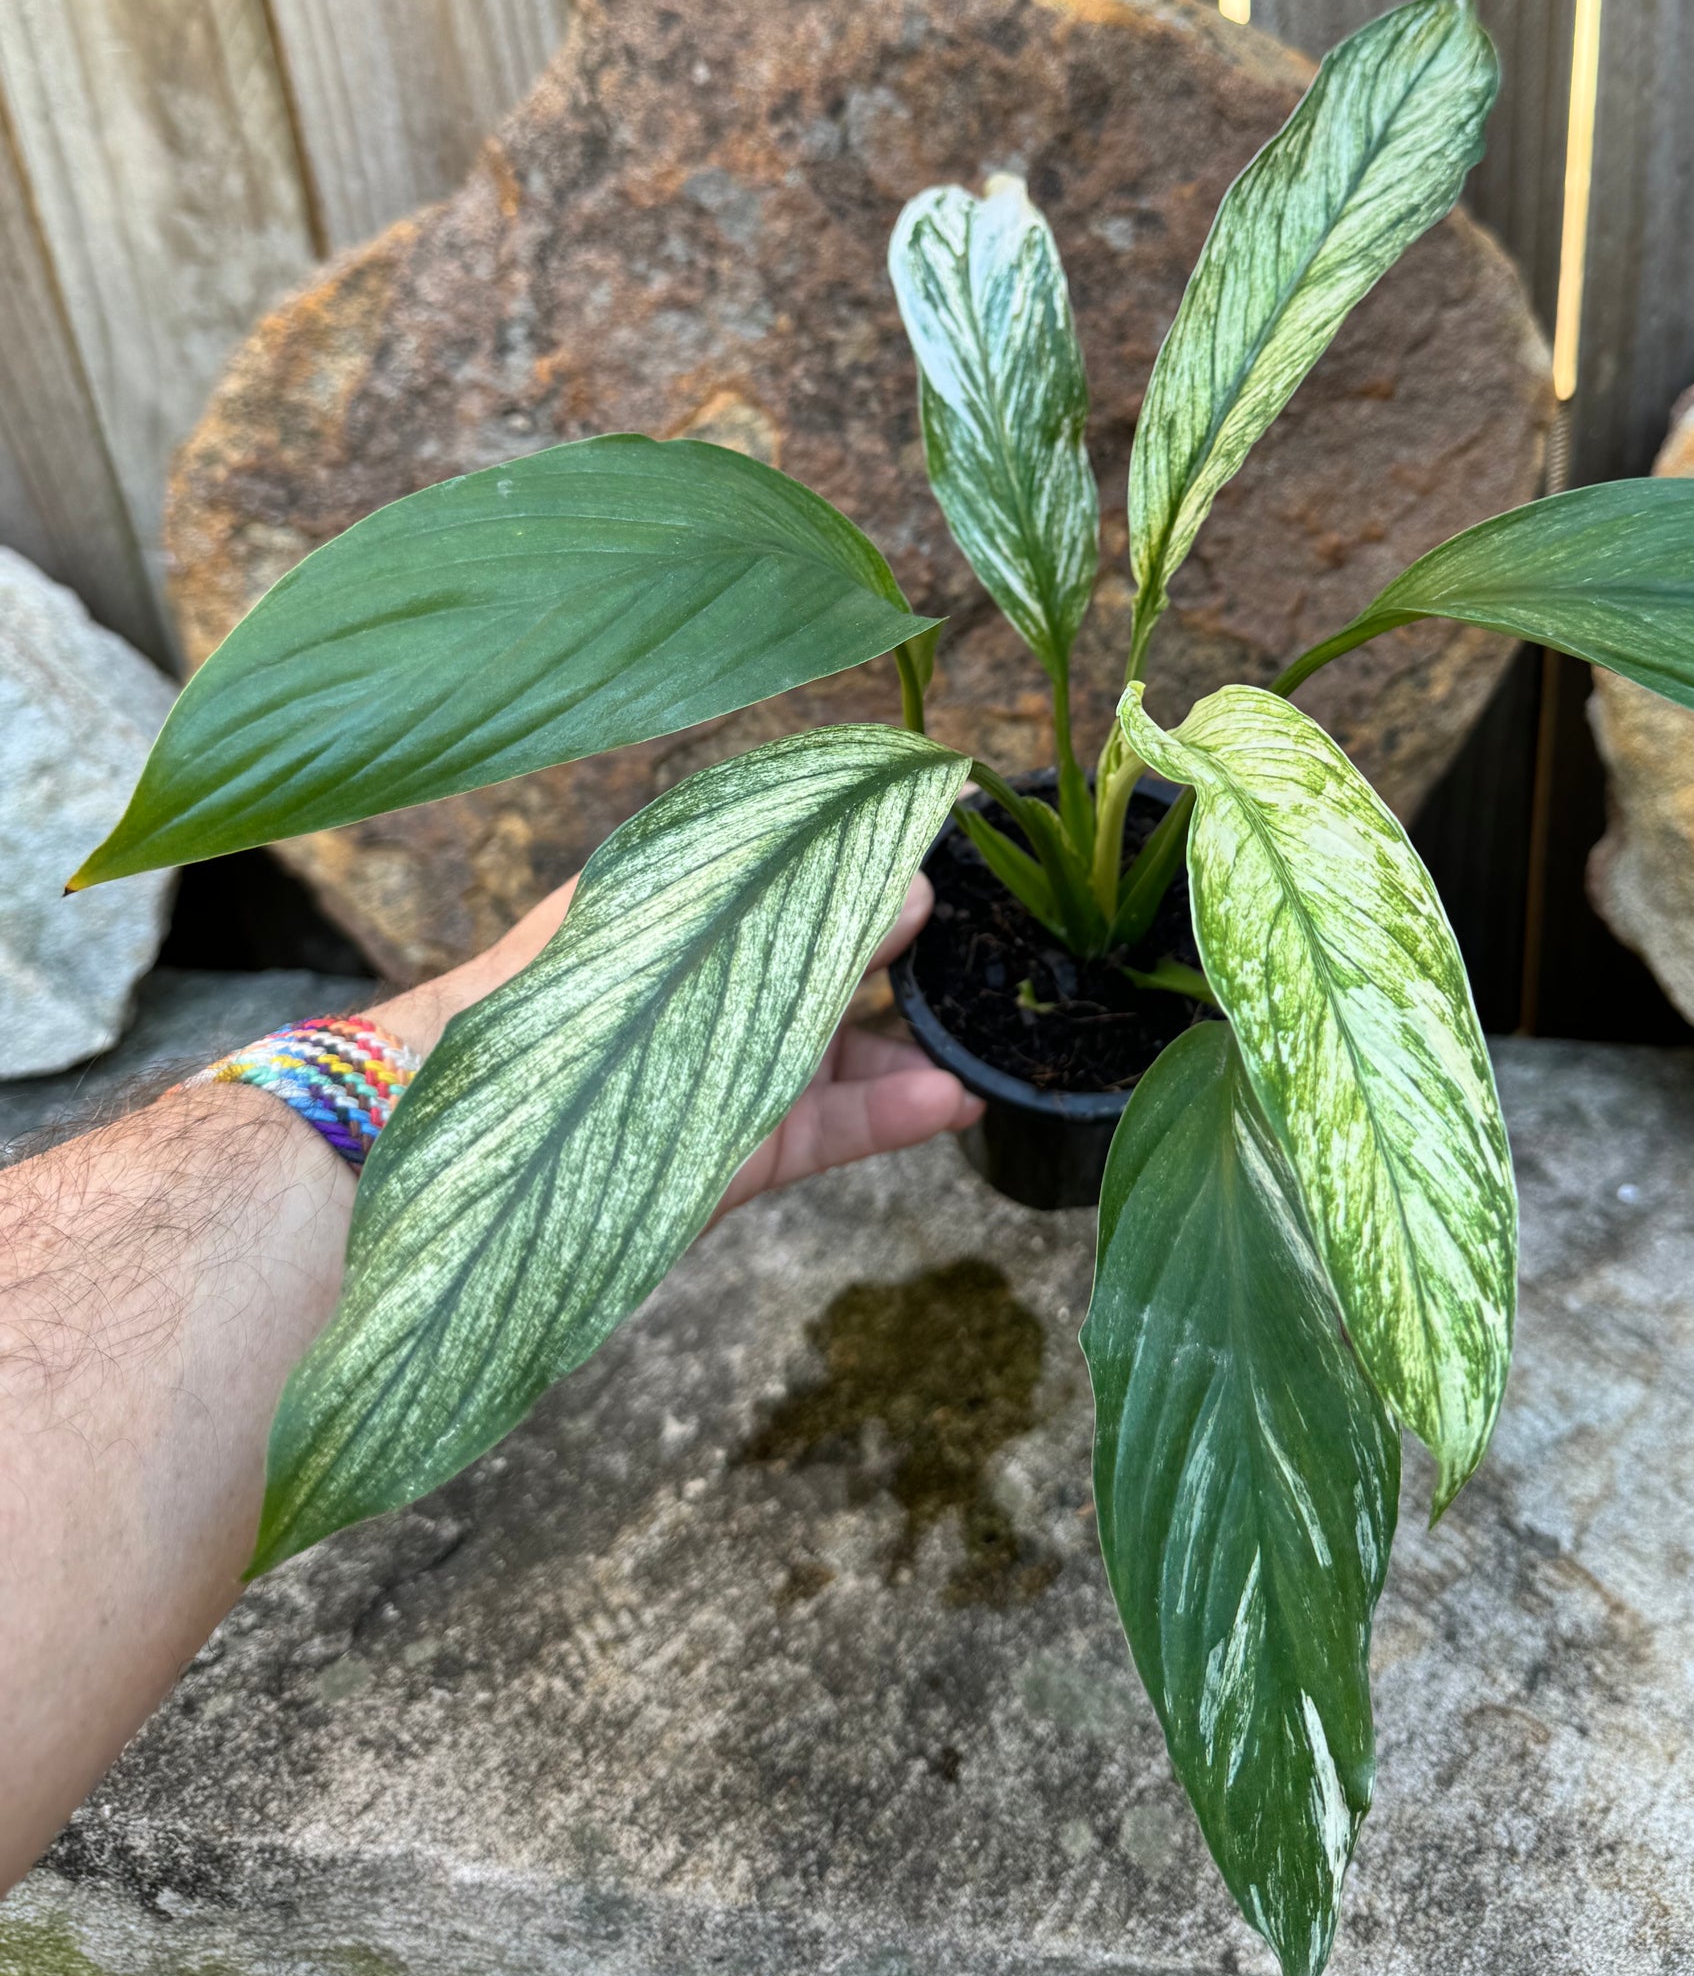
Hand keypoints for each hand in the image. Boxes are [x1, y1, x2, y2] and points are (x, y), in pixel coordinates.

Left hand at [377, 871, 981, 1215]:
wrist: (417, 1142)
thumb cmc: (521, 1009)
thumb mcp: (651, 929)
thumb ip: (770, 902)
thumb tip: (889, 871)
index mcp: (683, 903)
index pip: (796, 859)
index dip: (871, 844)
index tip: (949, 823)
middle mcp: (708, 979)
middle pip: (829, 947)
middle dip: (908, 937)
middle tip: (993, 927)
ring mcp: (723, 1066)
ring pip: (846, 1042)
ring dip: (918, 1033)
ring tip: (991, 1026)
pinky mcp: (732, 1152)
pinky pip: (830, 1125)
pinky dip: (893, 1113)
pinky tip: (955, 1098)